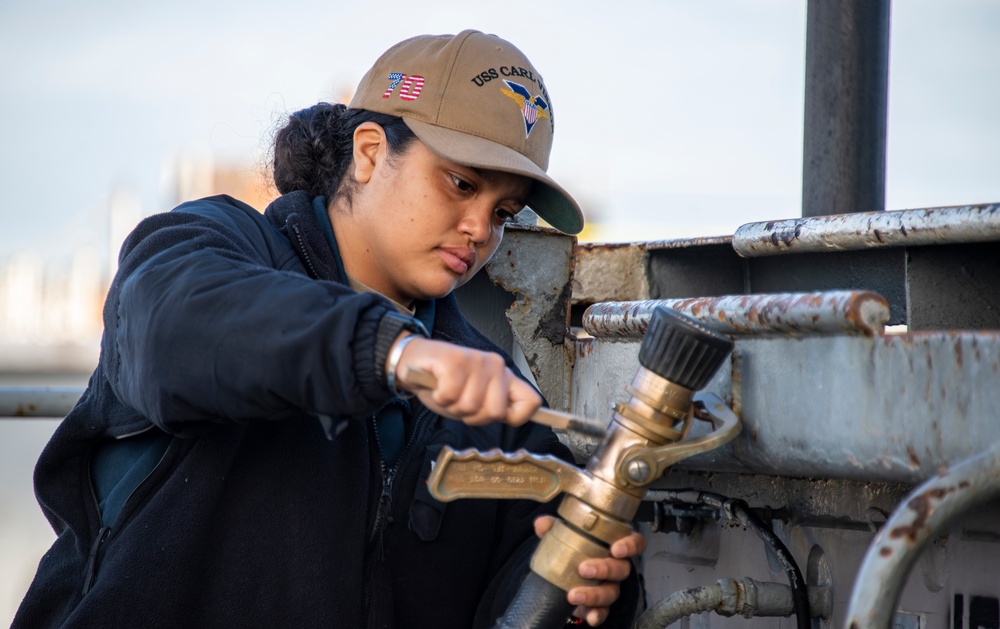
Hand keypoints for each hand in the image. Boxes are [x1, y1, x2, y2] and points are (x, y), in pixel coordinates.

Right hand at [393, 336, 541, 425]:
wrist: (412, 362)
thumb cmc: (444, 384)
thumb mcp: (474, 400)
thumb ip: (494, 407)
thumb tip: (513, 418)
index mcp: (505, 377)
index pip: (531, 401)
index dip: (515, 418)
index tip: (495, 417)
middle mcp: (496, 366)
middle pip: (495, 412)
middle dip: (472, 416)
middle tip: (459, 402)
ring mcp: (476, 361)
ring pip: (470, 406)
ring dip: (452, 406)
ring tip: (446, 392)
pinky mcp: (455, 360)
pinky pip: (451, 395)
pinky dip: (439, 397)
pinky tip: (437, 386)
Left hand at [534, 516, 645, 626]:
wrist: (563, 575)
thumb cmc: (573, 548)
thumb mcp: (564, 534)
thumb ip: (553, 527)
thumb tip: (541, 523)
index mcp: (614, 544)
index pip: (635, 542)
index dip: (630, 545)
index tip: (616, 548)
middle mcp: (617, 566)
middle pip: (621, 569)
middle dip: (604, 569)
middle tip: (583, 569)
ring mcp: (610, 586)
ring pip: (611, 592)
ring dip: (594, 595)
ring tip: (573, 595)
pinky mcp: (600, 605)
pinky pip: (604, 612)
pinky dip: (597, 615)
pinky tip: (589, 617)